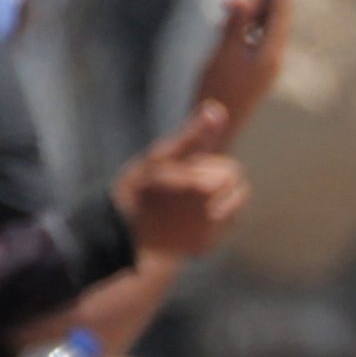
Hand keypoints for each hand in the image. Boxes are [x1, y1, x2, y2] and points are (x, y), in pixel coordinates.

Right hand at [113, 133, 246, 260]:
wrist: (122, 233)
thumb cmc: (140, 188)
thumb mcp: (162, 155)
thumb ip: (194, 134)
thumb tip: (217, 109)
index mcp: (205, 187)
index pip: (230, 170)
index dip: (208, 166)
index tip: (185, 171)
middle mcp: (213, 214)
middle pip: (233, 187)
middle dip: (214, 181)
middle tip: (182, 186)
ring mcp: (210, 234)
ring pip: (232, 205)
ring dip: (218, 199)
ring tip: (187, 201)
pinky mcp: (206, 247)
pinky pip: (222, 226)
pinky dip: (211, 220)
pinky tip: (187, 218)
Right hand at [189, 0, 288, 136]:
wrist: (215, 128)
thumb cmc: (217, 90)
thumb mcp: (224, 51)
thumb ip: (236, 22)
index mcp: (272, 51)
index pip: (281, 9)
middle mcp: (273, 56)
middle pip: (275, 16)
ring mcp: (265, 64)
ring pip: (263, 27)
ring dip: (252, 9)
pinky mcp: (254, 69)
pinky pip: (254, 38)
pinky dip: (244, 24)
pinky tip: (229, 16)